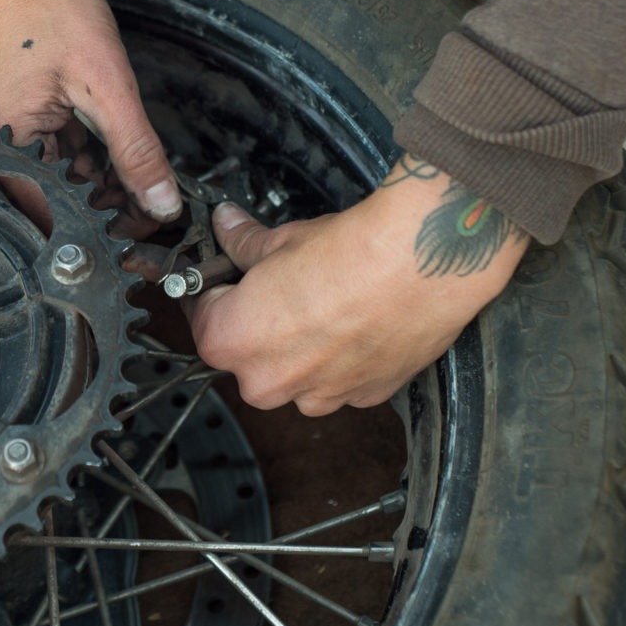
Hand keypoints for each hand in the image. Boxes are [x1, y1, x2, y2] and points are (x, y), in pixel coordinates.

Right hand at [0, 0, 180, 221]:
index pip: (57, 218)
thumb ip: (135, 149)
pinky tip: (118, 165)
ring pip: (60, 183)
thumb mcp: (107, 84)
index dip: (103, 236)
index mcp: (11, 147)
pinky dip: (88, 163)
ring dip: (100, 191)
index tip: (143, 245)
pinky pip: (55, 155)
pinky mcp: (21, 116)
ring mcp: (9, 132)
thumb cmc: (46, 6)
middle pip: (57, 206)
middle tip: (153, 221)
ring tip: (143, 195)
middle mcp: (2, 147)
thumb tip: (160, 201)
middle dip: (106, 216)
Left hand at [188, 156, 528, 414]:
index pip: (202, 322)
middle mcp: (270, 381)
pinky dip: (343, 359)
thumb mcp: (281, 239)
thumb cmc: (351, 252)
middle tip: (278, 290)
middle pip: (246, 358)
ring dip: (301, 349)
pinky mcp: (365, 397)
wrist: (423, 263)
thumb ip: (243, 243)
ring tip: (325, 305)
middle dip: (257, 327)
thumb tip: (228, 228)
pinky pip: (339, 382)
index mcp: (233, 341)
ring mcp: (319, 396)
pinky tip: (357, 323)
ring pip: (294, 377)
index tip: (224, 280)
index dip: (213, 294)